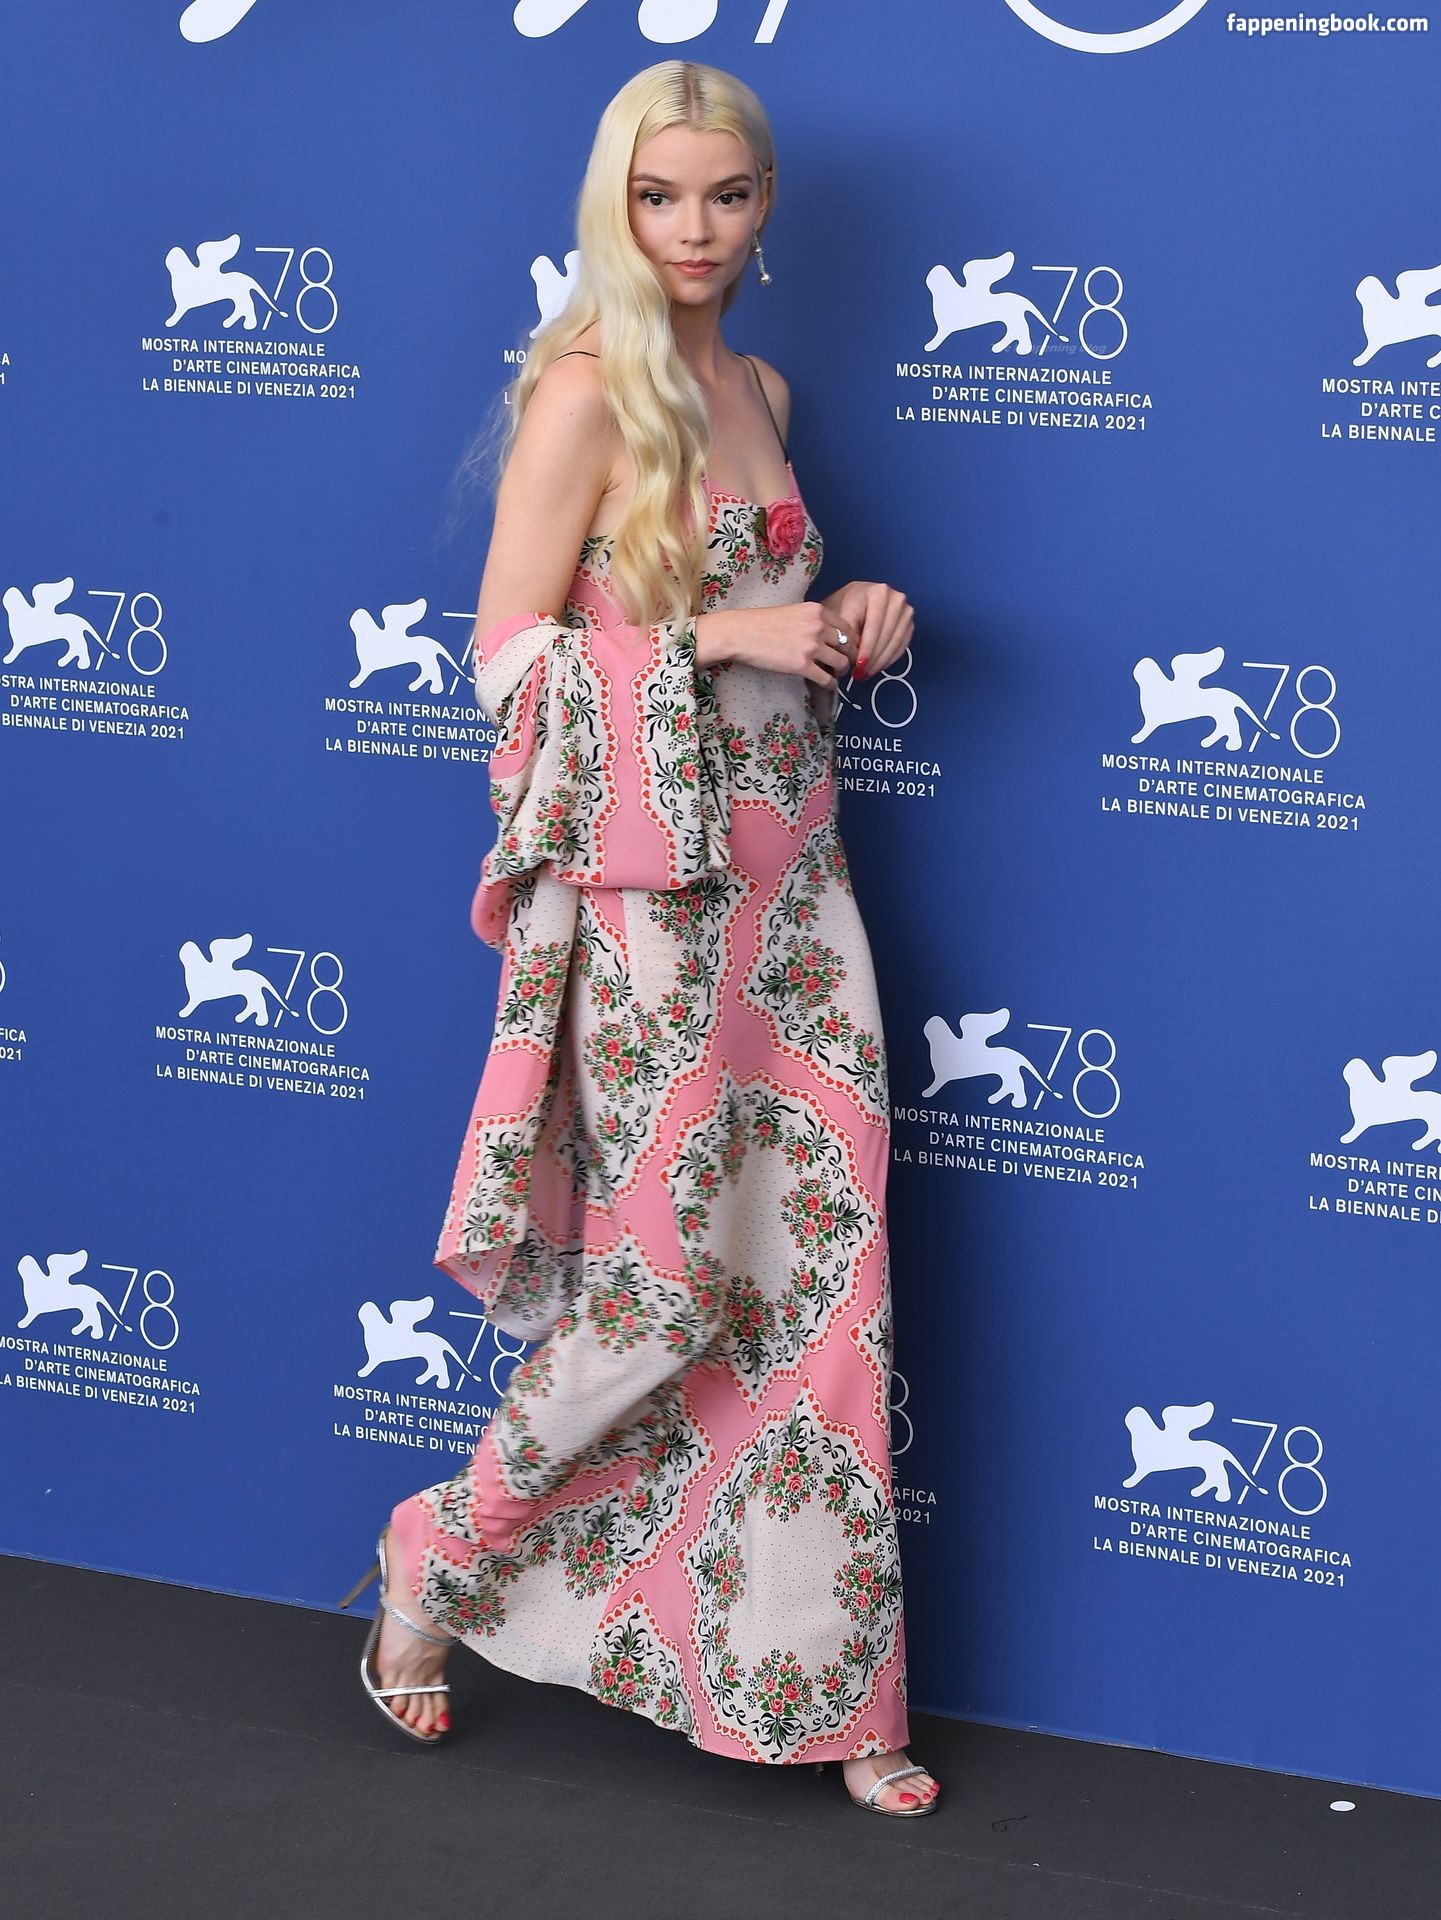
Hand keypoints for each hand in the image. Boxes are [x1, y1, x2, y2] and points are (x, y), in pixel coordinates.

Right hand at [698, 600, 859, 688]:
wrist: (740, 633)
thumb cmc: (761, 623)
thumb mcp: (793, 611)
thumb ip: (812, 620)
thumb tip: (828, 635)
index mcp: (816, 611)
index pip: (847, 626)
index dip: (852, 640)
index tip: (849, 649)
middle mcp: (817, 626)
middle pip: (848, 645)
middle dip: (850, 656)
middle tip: (846, 664)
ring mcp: (811, 646)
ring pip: (841, 662)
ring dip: (842, 671)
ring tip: (836, 674)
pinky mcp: (802, 665)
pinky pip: (827, 678)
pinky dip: (831, 684)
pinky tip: (828, 685)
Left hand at [819, 582, 913, 680]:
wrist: (852, 601)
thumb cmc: (844, 607)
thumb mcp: (840, 617)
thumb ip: (849, 637)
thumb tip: (855, 660)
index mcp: (879, 592)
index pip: (875, 625)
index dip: (867, 648)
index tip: (859, 665)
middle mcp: (896, 599)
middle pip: (888, 635)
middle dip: (874, 658)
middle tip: (861, 674)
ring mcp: (905, 611)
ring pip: (896, 642)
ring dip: (881, 661)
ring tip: (866, 673)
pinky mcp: (908, 624)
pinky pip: (901, 646)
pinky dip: (889, 659)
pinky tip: (876, 667)